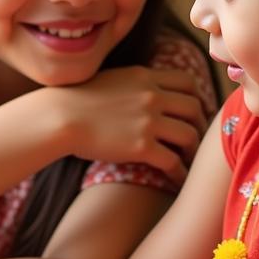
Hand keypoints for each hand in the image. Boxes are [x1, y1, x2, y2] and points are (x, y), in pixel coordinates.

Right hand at [55, 66, 206, 182]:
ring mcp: (148, 121)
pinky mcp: (141, 147)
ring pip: (189, 135)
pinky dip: (180, 173)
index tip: (193, 112)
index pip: (187, 82)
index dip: (196, 97)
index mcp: (144, 77)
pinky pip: (173, 162)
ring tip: (189, 161)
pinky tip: (178, 180)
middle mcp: (152, 96)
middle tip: (196, 139)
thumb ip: (132, 84)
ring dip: (193, 150)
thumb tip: (138, 91)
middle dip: (199, 124)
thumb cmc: (74, 101)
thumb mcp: (109, 80)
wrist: (58, 117)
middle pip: (194, 108)